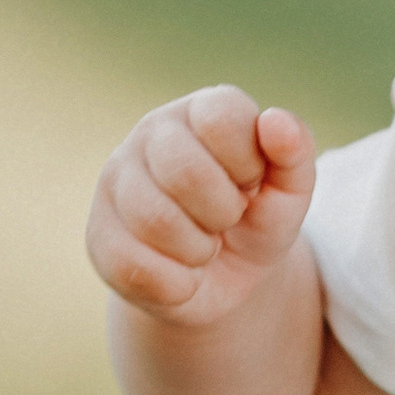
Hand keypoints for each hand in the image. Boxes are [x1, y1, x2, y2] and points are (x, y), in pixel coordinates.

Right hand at [88, 86, 314, 325]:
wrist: (224, 281)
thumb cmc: (256, 221)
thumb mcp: (289, 195)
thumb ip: (295, 156)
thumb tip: (276, 121)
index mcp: (202, 111)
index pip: (221, 117)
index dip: (249, 164)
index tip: (252, 183)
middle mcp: (152, 134)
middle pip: (184, 171)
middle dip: (223, 212)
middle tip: (227, 220)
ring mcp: (116, 181)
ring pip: (155, 220)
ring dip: (199, 250)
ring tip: (204, 245)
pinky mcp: (99, 235)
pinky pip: (134, 265)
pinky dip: (176, 283)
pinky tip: (181, 273)